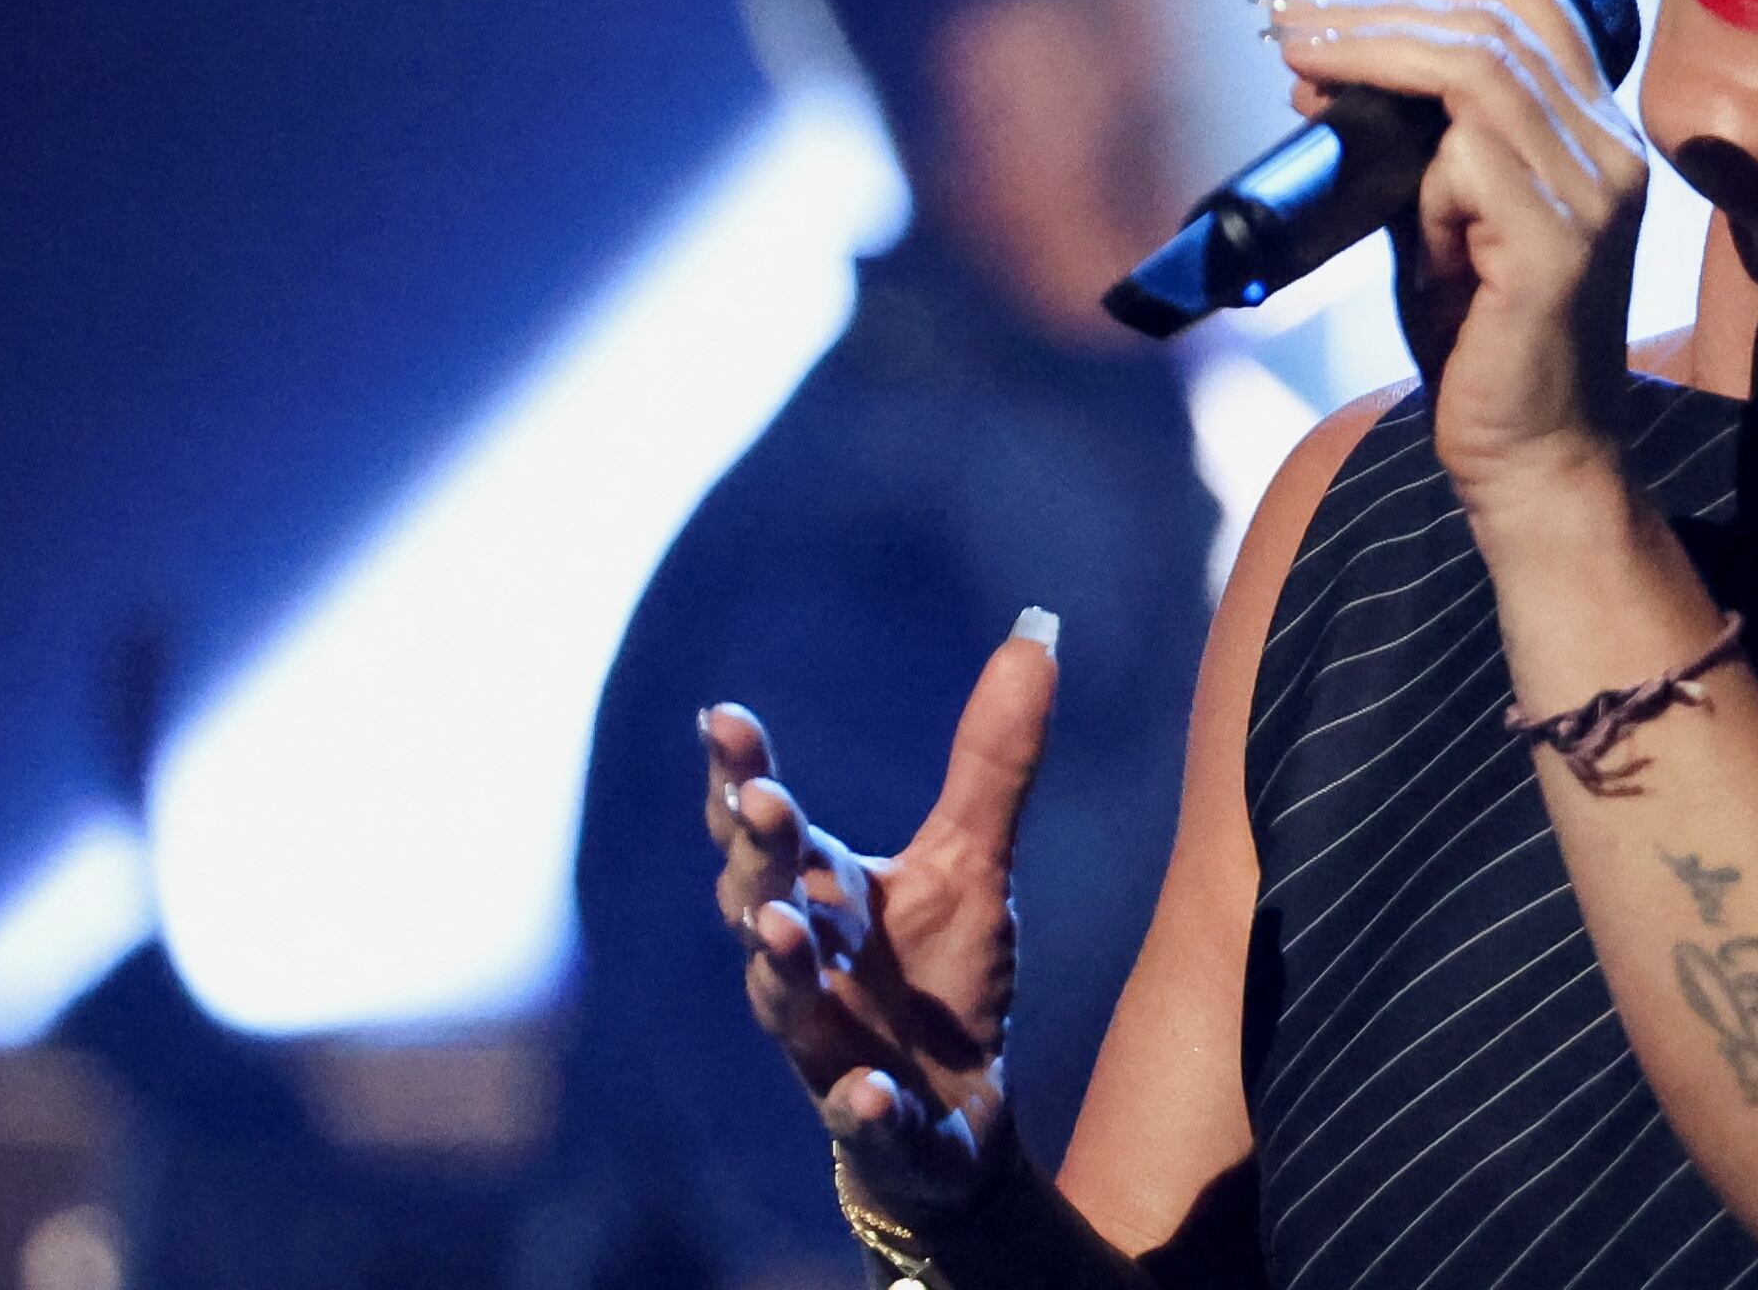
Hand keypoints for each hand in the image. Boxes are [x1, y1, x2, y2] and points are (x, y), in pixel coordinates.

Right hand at [703, 617, 1058, 1218]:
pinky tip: (871, 1091)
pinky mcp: (880, 1127)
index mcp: (825, 899)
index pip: (771, 830)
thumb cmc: (938, 981)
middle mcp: (809, 969)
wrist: (959, 1123)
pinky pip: (862, 1120)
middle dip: (758, 857)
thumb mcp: (971, 864)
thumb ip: (991, 761)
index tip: (721, 718)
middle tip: (760, 804)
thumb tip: (1036, 630)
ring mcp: (832, 1051)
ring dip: (776, 968)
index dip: (742, 778)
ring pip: (786, 1008)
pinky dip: (862, 1108)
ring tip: (779, 928)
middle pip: (761, 904)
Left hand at [1268, 0, 1647, 496]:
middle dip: (1381, 9)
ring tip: (1302, 62)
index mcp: (1596, 134)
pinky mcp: (1556, 245)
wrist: (1536, 458)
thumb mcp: (1447, 220)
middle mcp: (1610, 150)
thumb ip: (1414, 148)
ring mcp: (1593, 194)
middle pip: (1498, 20)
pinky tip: (1400, 217)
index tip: (1340, 6)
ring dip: (1372, 56)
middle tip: (1297, 23)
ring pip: (1476, 70)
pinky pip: (1466, 159)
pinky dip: (1416, 172)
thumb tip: (1327, 75)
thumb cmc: (1485, 345)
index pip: (1530, 4)